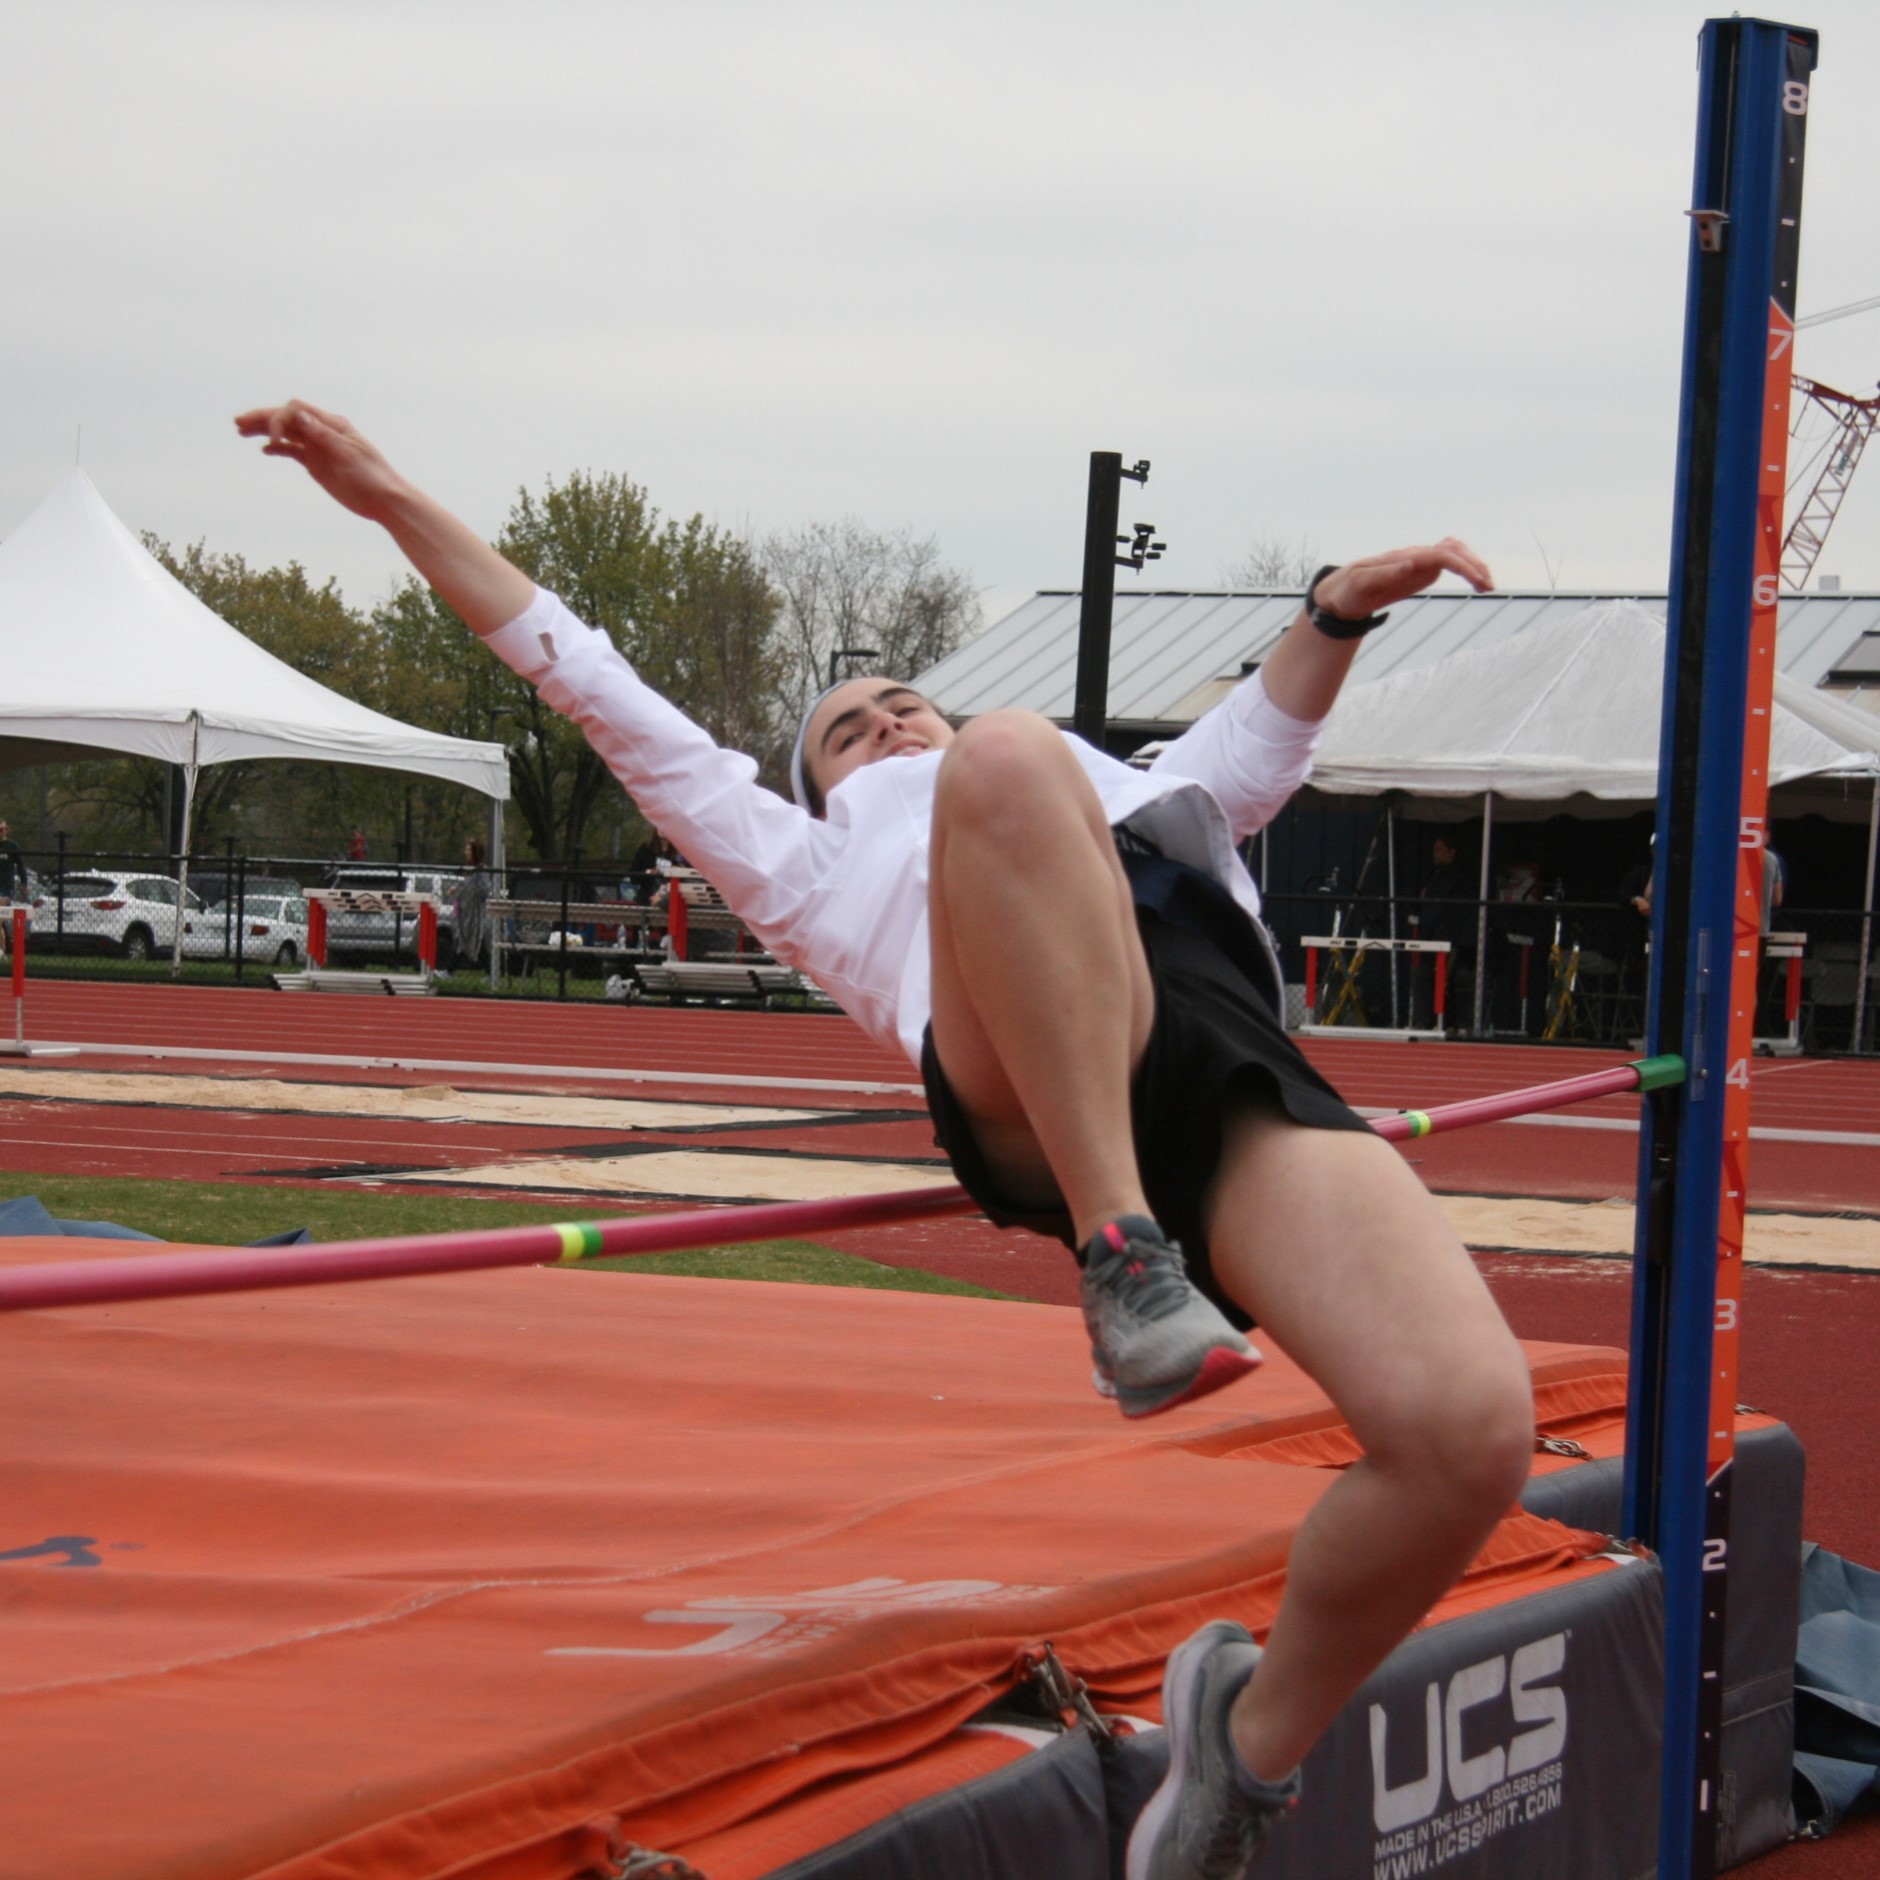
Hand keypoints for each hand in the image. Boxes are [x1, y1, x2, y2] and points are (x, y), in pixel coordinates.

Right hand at [233, 401, 406, 521]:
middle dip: (263, 418)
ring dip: (265, 431)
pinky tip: (266, 450)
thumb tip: (298, 414)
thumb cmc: (373, 476)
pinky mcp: (317, 464)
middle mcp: (323, 432)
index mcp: (332, 425)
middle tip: (239, 423)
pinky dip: (279, 449)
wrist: (385, 500)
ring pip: (287, 433)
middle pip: (287, 419)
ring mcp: (319, 447)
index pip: (297, 410)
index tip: (273, 438)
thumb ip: (322, 435)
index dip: (279, 418)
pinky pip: (294, 451)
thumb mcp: (348, 454)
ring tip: (242, 432)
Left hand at [1313, 539, 1492, 619]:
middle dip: (1474, 564)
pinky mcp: (1419, 571)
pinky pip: (1448, 563)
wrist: (1340, 595)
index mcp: (1404, 558)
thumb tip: (1411, 563)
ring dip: (1473, 565)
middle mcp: (1414, 556)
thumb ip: (1385, 574)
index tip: (1479, 582)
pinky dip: (1465, 568)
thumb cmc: (1347, 590)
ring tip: (1487, 585)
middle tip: (1489, 585)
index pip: (1442, 555)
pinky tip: (1475, 581)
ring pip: (1454, 553)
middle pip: (1453, 550)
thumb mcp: (1360, 584)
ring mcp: (1418, 562)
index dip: (1463, 566)